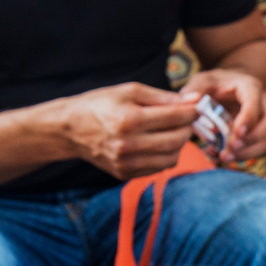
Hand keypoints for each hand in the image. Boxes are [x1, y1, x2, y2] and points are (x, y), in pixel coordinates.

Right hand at [61, 83, 199, 180]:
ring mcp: (126, 163)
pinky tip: (157, 143)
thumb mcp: (130, 91)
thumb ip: (164, 97)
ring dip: (178, 144)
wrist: (70, 129)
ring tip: (171, 131)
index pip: (175, 117)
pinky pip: (158, 168)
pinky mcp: (125, 174)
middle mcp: (128, 145)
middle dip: (187, 128)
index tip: (195, 107)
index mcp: (129, 119)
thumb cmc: (102, 104)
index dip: (192, 112)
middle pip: (177, 140)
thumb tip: (195, 99)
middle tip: (185, 119)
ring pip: (172, 158)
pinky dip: (164, 156)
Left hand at [180, 68, 265, 160]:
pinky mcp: (258, 135)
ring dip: (247, 152)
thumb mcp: (203, 80)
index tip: (237, 133)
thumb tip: (192, 101)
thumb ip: (193, 88)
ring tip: (224, 157)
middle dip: (252, 139)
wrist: (228, 88)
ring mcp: (263, 121)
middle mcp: (263, 104)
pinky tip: (223, 156)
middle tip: (230, 148)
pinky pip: (257, 149)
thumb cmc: (216, 83)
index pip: (255, 104)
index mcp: (250, 88)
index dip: (248, 119)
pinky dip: (242, 156)